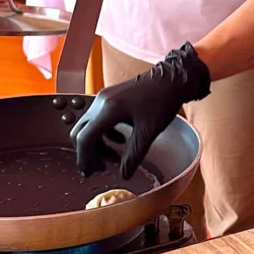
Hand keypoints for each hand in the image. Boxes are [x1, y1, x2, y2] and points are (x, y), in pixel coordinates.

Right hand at [70, 43, 211, 178]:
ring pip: (89, 125)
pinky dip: (104, 133)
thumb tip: (124, 175)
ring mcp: (104, 97)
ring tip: (114, 157)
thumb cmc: (162, 101)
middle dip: (89, 152)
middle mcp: (101, 102)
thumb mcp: (148, 133)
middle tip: (101, 167)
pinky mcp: (110, 96)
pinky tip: (120, 140)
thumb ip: (133, 156)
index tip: (89, 172)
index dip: (84, 158)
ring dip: (98, 143)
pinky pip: (98, 118)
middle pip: (81, 132)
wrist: (172, 78)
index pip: (84, 138)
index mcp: (107, 110)